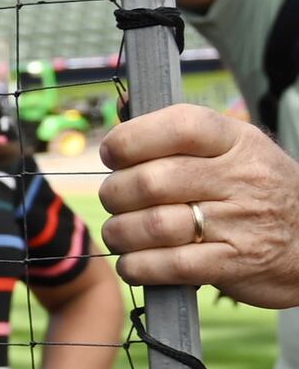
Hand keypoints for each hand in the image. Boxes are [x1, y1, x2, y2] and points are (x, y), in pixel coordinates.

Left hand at [101, 101, 298, 305]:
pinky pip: (169, 265)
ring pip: (154, 225)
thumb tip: (123, 103)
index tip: (113, 154)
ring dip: (120, 232)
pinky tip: (134, 262)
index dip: (131, 138)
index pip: (180, 125)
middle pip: (152, 181)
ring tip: (120, 233)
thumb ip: (179, 134)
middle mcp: (242, 178)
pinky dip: (138, 266)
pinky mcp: (236, 263)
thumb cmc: (255, 192)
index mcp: (238, 142)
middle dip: (116, 193)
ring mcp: (241, 223)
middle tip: (116, 200)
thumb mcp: (233, 151)